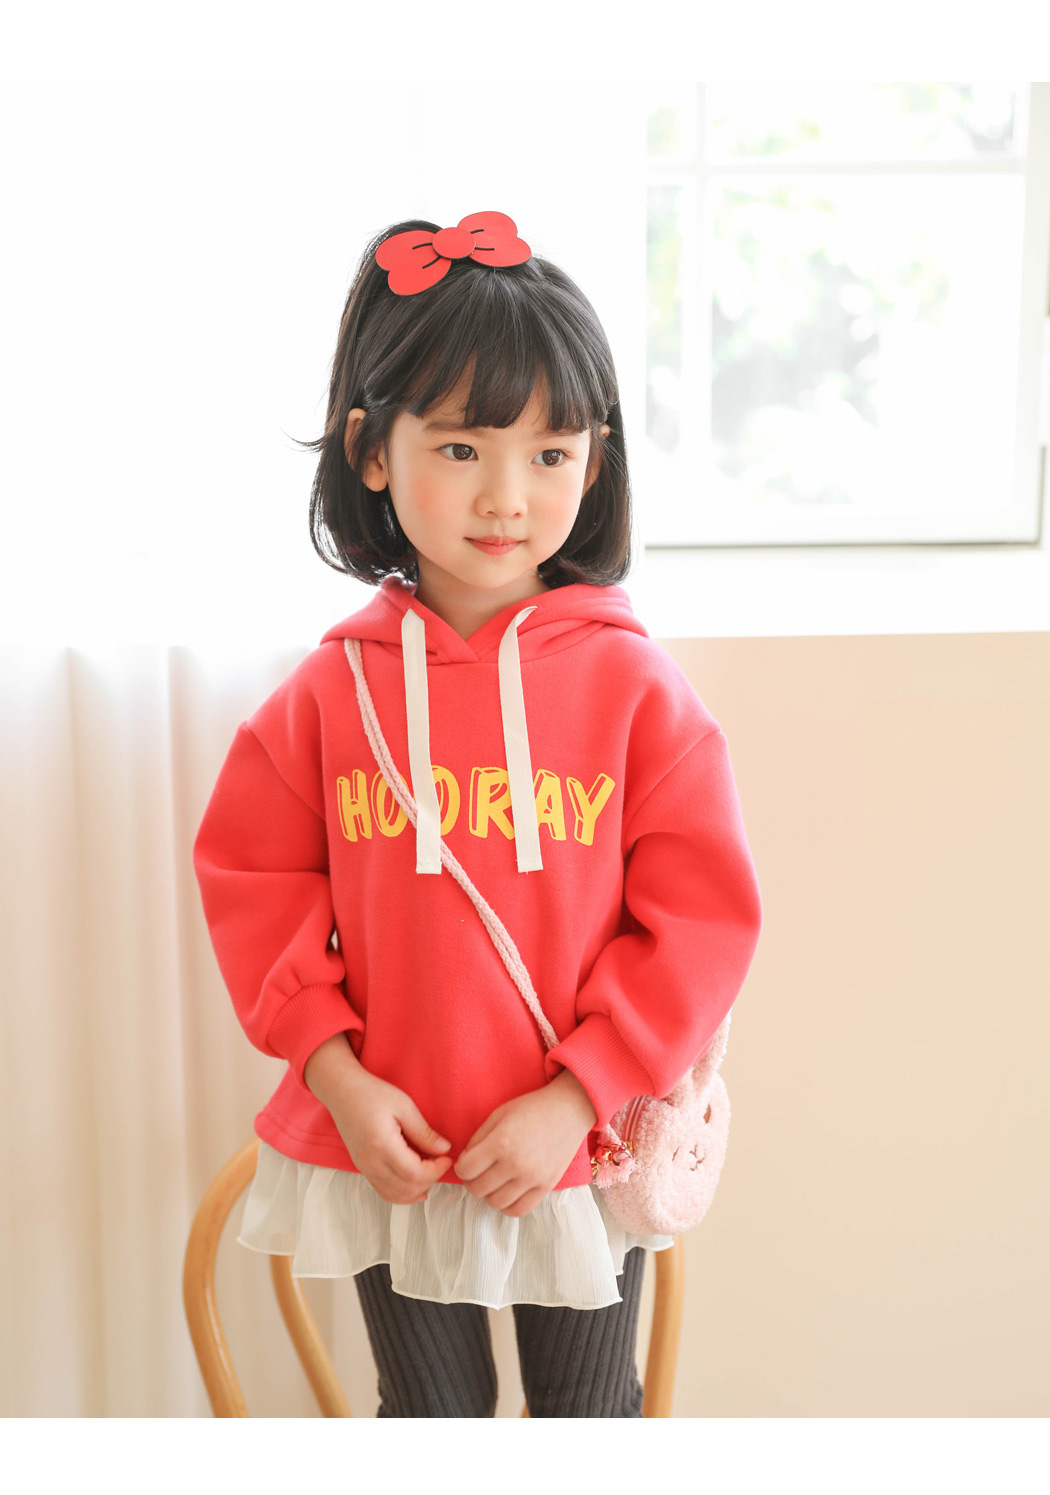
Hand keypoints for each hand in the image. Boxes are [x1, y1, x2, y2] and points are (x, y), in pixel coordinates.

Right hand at [324, 1068, 453, 1205]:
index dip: (436, 1170)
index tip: (447, 1158)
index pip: (414, 1174)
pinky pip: (384, 1192)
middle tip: (441, 1162)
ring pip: (395, 1195)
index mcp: (381, 1145)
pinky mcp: (362, 1168)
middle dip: (430, 1179)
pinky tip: (417, 1188)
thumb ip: (424, 1132)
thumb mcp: (404, 1106)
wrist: (342, 1091)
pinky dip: (402, 1194)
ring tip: (431, 1171)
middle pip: (406, 1188)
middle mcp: (370, 1162)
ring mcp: (364, 1168)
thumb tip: (445, 1150)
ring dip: (417, 1189)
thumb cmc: (372, 1093)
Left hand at [453, 1072, 597, 1217]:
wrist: (568, 1110)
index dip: (461, 1167)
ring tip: (493, 1181)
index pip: (465, 1170)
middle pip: (478, 1189)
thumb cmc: (531, 1108)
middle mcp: (516, 1164)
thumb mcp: (498, 1114)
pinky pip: (519, 1210)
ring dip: (489, 1194)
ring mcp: (532, 1178)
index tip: (466, 1162)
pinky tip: (507, 1192)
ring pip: (495, 1203)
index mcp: (501, 1142)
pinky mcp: (546, 1187)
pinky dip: (508, 1206)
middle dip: (471, 1181)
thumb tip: (463, 1162)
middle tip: (477, 1172)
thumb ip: (477, 1139)